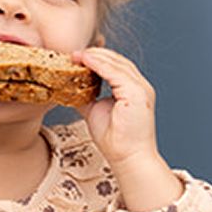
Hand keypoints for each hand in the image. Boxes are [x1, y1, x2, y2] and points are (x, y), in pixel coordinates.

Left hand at [70, 46, 158, 165]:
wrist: (128, 158)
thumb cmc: (115, 141)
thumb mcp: (96, 112)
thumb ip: (87, 99)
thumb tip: (70, 90)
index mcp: (133, 90)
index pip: (116, 67)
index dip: (97, 60)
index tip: (77, 57)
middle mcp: (140, 86)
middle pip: (118, 61)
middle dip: (96, 54)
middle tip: (74, 53)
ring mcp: (140, 88)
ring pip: (117, 64)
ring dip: (95, 57)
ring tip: (77, 55)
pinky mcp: (137, 93)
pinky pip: (115, 72)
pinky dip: (99, 65)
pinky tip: (85, 61)